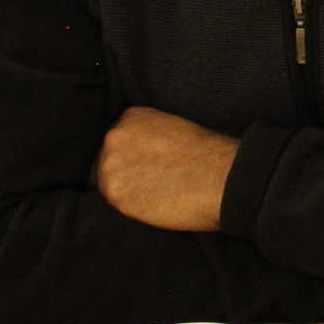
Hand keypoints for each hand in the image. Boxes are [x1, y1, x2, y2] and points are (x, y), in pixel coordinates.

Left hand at [93, 107, 239, 233]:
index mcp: (131, 117)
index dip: (128, 156)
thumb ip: (148, 137)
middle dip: (121, 172)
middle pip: (103, 161)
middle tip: (147, 183)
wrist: (220, 176)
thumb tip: (140, 156)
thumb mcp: (175, 128)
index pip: (115, 141)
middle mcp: (114, 137)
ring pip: (104, 184)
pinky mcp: (114, 194)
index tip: (144, 165)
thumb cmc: (209, 154)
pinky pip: (111, 204)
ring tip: (150, 195)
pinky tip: (149, 204)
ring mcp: (111, 166)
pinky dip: (128, 206)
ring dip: (123, 191)